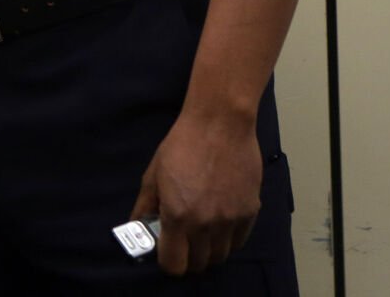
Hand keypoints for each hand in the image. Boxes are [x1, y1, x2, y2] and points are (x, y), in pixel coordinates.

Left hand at [131, 112, 261, 275]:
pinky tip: (220, 223)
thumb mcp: (153, 174)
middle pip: (199, 264)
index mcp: (178, 215)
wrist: (219, 125)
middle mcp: (206, 224)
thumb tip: (138, 225)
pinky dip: (229, 239)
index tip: (166, 253)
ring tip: (202, 232)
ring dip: (209, 250)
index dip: (168, 263)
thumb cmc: (181, 145)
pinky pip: (240, 241)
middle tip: (183, 242)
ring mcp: (231, 220)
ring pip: (221, 256)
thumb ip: (145, 205)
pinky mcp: (250, 211)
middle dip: (188, 258)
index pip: (174, 264)